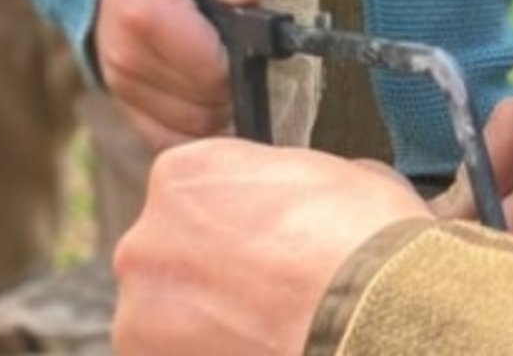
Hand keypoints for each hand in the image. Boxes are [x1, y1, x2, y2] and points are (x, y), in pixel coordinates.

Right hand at [95, 0, 259, 149]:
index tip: (242, 38)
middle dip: (232, 84)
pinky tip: (202, 98)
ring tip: (217, 68)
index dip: (241, 60)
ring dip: (217, 107)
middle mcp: (129, 58)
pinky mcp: (121, 101)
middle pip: (207, 103)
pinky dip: (193, 129)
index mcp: (149, 14)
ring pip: (193, 127)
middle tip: (232, 51)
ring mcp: (122, 84)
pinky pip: (166, 138)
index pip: (214, 71)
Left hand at [112, 139, 432, 355]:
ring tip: (260, 331)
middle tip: (263, 291)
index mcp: (183, 174)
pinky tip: (253, 350)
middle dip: (209, 272)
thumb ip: (298, 182)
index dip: (232, 216)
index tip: (261, 238)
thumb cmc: (362, 244)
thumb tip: (316, 198)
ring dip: (204, 322)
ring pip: (165, 315)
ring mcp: (143, 310)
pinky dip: (207, 355)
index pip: (192, 191)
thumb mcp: (341, 177)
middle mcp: (147, 237)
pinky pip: (173, 354)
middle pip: (169, 254)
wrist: (369, 317)